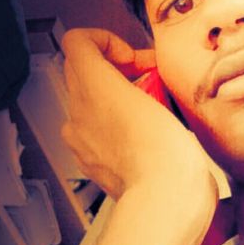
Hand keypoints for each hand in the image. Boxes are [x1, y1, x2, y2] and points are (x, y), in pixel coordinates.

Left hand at [61, 29, 216, 215]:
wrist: (163, 203)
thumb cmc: (164, 153)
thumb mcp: (160, 93)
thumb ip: (146, 72)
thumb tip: (141, 66)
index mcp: (92, 88)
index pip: (78, 41)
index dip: (110, 42)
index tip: (137, 62)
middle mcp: (78, 112)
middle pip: (86, 71)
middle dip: (119, 70)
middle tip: (152, 82)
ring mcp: (82, 141)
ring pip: (92, 102)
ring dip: (120, 98)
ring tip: (154, 110)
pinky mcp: (92, 164)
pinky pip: (98, 132)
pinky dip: (119, 127)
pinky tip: (148, 137)